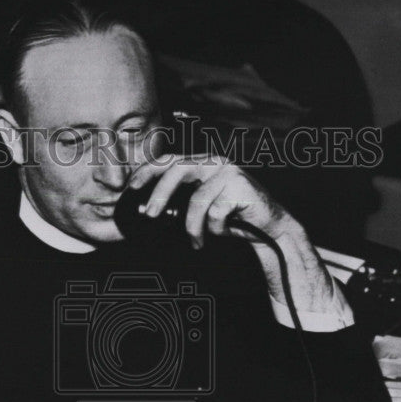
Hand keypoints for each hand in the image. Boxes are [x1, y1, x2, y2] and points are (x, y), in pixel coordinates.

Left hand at [128, 155, 336, 312]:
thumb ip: (181, 201)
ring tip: (196, 241)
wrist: (269, 227)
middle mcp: (213, 162)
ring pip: (197, 199)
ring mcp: (228, 172)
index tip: (131, 188)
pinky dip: (216, 229)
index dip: (147, 172)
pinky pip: (216, 213)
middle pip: (178, 170)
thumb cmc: (233, 217)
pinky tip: (224, 232)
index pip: (168, 160)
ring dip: (193, 227)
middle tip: (150, 215)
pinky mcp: (241, 186)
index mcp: (201, 163)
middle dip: (160, 193)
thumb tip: (150, 210)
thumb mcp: (202, 207)